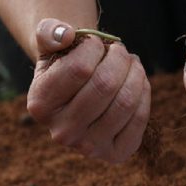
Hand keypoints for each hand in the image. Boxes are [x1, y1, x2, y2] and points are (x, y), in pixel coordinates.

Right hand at [27, 19, 150, 163]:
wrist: (80, 98)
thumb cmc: (66, 66)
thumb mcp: (52, 46)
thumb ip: (51, 32)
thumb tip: (66, 34)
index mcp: (40, 105)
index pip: (79, 69)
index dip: (95, 47)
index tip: (96, 42)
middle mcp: (62, 132)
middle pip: (106, 85)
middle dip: (120, 58)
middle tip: (120, 49)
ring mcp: (90, 147)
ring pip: (126, 101)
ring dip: (136, 73)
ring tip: (132, 61)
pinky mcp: (116, 153)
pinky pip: (140, 117)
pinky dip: (144, 92)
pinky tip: (139, 80)